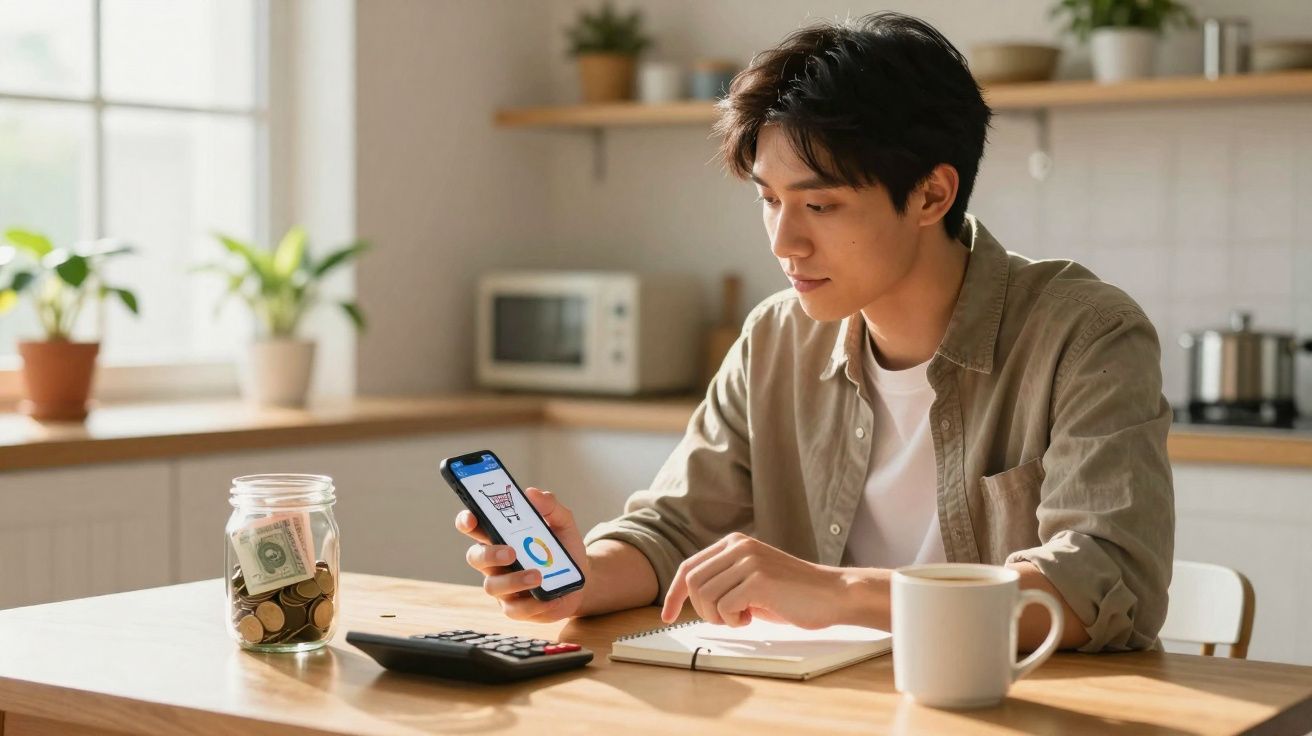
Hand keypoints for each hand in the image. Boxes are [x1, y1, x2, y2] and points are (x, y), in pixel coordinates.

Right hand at [455, 487, 589, 622]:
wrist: (582, 579)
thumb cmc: (564, 548)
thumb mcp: (563, 522)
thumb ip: (550, 506)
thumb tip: (533, 494)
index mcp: (501, 536)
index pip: (475, 527)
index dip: (467, 521)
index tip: (471, 518)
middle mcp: (496, 562)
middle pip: (476, 557)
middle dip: (489, 554)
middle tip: (511, 552)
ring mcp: (503, 586)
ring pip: (492, 586)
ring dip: (514, 580)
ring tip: (537, 576)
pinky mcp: (516, 608)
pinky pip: (514, 610)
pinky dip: (531, 604)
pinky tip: (546, 598)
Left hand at [660, 532, 849, 628]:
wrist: (832, 594)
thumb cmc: (793, 594)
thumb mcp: (751, 581)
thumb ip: (724, 582)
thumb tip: (691, 598)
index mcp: (733, 543)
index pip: (689, 567)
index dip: (674, 594)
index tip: (667, 616)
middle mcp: (738, 546)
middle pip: (692, 582)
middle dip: (701, 610)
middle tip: (726, 619)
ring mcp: (748, 560)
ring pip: (705, 596)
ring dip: (719, 617)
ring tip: (743, 616)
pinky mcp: (758, 578)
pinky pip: (724, 607)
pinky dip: (733, 621)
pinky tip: (753, 617)